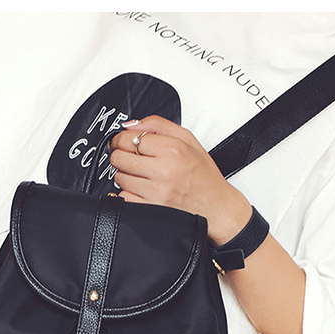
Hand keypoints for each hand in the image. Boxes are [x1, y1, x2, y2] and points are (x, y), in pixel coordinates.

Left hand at [109, 115, 251, 244]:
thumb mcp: (188, 140)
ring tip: (138, 173)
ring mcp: (156, 192)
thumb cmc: (203, 175)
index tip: (122, 141)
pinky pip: (124, 197)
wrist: (215, 205)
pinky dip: (127, 192)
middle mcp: (164, 170)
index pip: (130, 138)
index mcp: (173, 149)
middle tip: (127, 156)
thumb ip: (158, 125)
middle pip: (120, 157)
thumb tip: (130, 124)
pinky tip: (139, 188)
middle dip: (120, 155)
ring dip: (124, 174)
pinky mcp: (151, 209)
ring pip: (119, 177)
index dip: (122, 138)